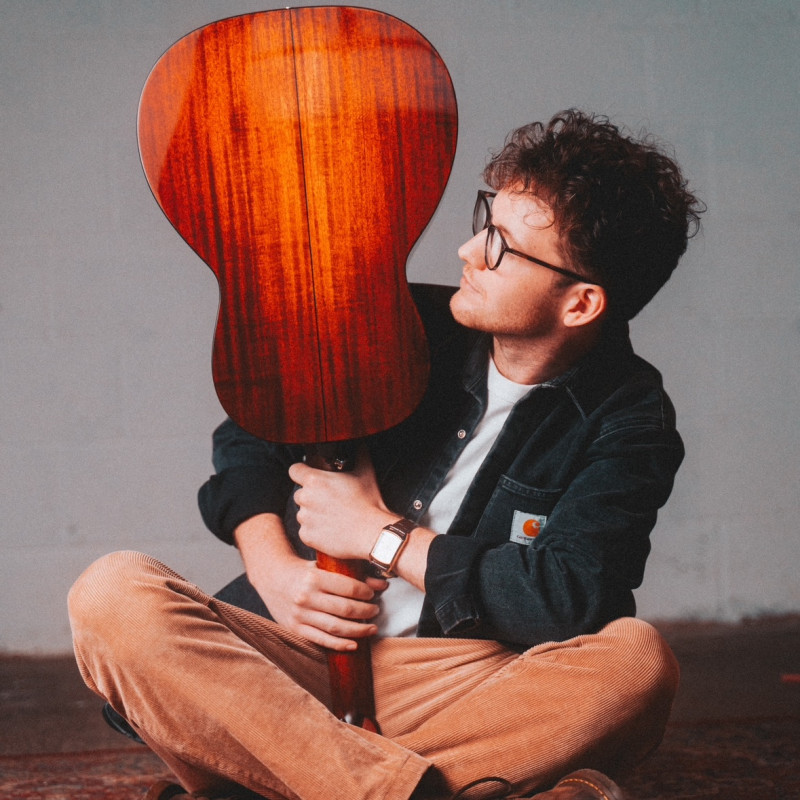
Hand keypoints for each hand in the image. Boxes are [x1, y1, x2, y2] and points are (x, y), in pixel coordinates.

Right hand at [252, 552, 387, 650]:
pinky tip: (354, 644)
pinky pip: (321, 640)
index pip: (348, 588)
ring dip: (358, 630)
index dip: (366, 592)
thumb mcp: (323, 565)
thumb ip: (351, 574)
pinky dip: (340, 645)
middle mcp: (306, 597)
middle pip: (345, 609)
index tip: (373, 593)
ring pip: (335, 627)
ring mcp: (300, 615)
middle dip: (366, 612)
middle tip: (376, 610)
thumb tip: (382, 584)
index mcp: (314, 578)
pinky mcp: (295, 629)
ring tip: (372, 627)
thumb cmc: (303, 570)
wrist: (271, 576)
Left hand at [288, 452, 395, 561]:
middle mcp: (305, 498)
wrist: (371, 534)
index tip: (309, 476)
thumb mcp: (366, 474)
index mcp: (314, 480)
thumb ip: (360, 455)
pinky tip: (331, 529)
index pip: (294, 470)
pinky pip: (305, 531)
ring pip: (303, 513)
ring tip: (333, 516)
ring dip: (313, 514)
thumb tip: (361, 445)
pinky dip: (315, 531)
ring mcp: (305, 518)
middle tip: (330, 500)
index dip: (302, 472)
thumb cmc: (369, 503)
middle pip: (300, 493)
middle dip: (311, 496)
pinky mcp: (306, 536)